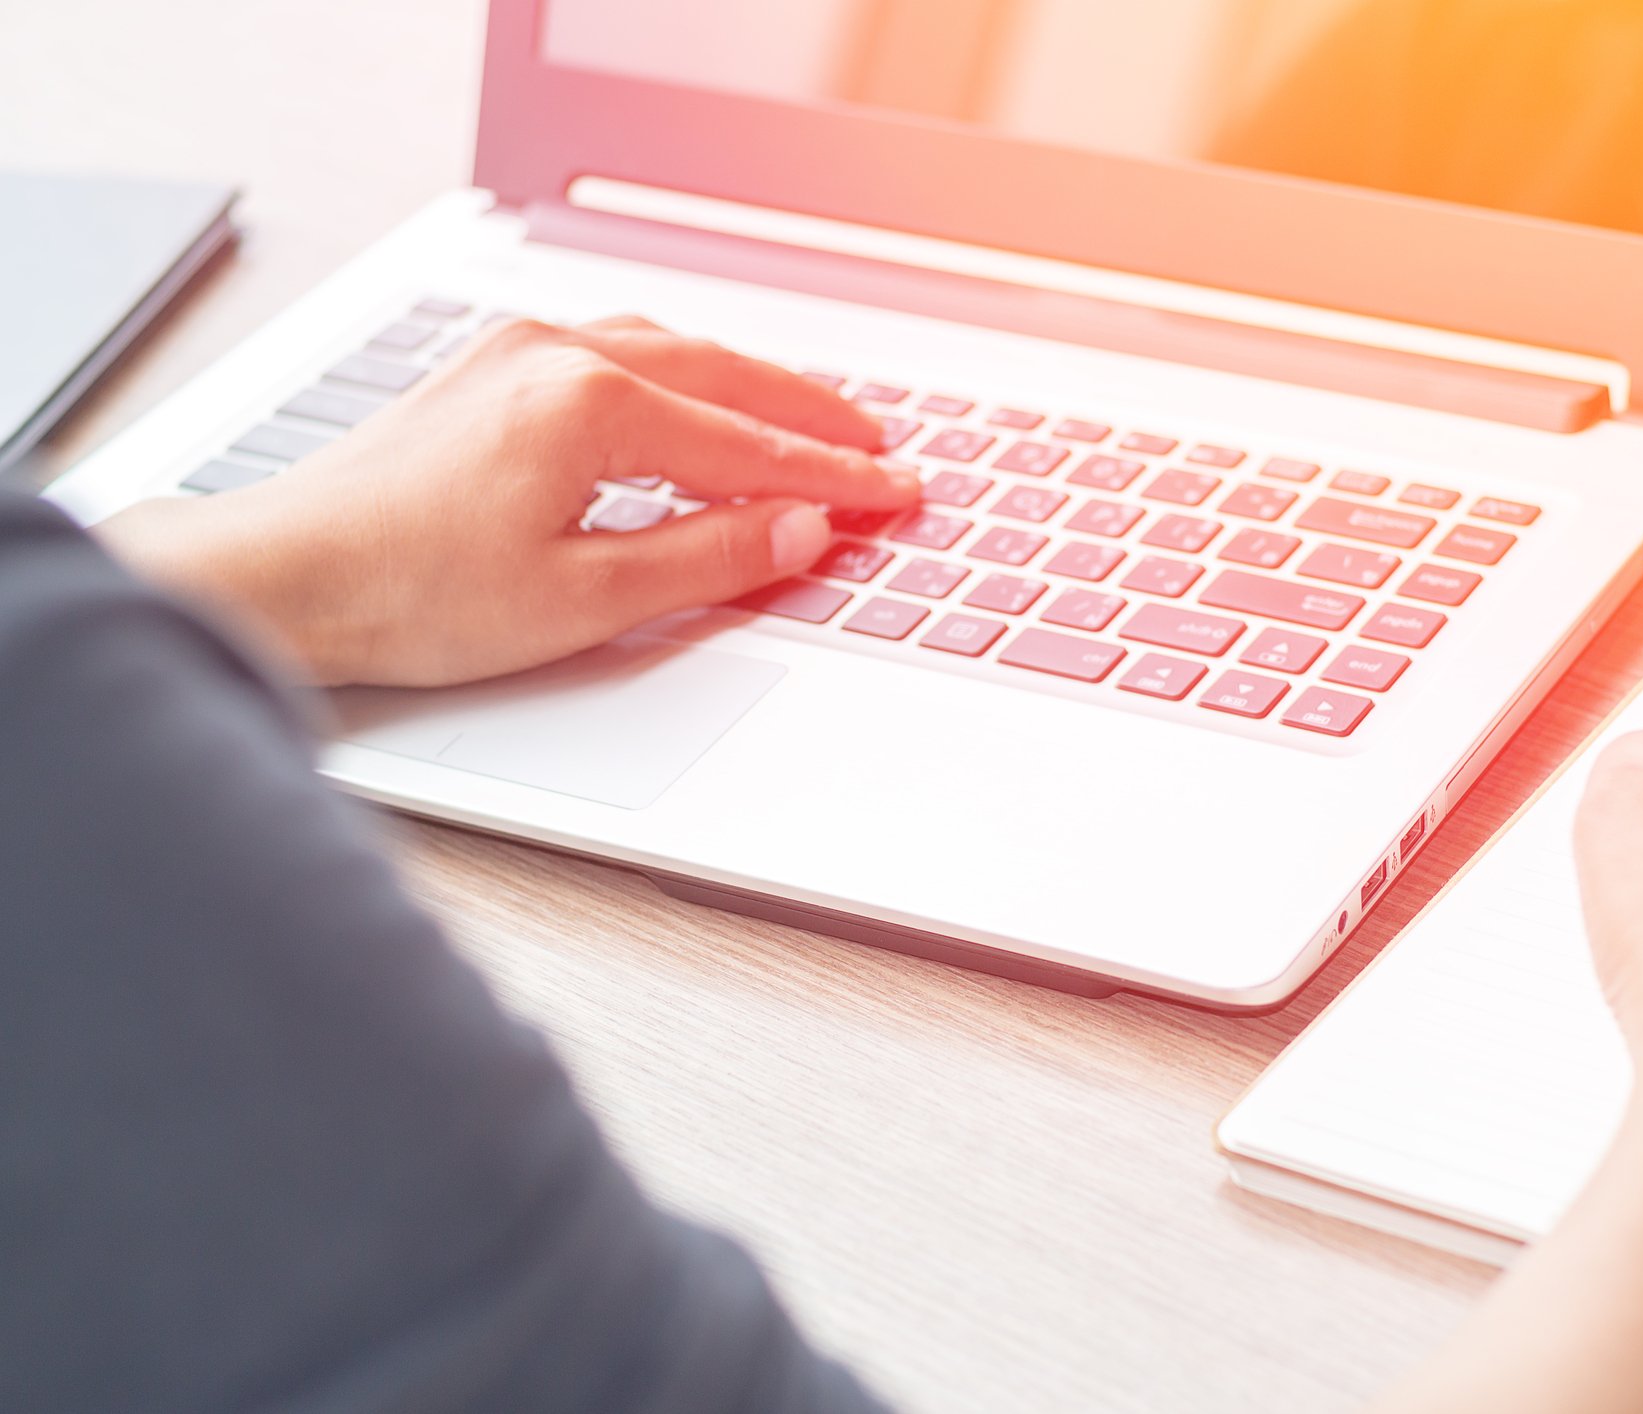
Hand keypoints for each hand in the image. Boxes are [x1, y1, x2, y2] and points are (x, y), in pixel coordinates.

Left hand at [94, 316, 920, 685]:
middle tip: (878, 448)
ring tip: (811, 422)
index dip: (834, 477)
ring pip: (675, 352)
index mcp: (592, 405)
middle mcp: (560, 355)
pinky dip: (687, 376)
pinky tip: (702, 402)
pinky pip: (622, 350)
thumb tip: (798, 530)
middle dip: (811, 415)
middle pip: (727, 377)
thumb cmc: (412, 594)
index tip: (895, 492)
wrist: (285, 576)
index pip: (751, 446)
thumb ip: (707, 557)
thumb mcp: (584, 599)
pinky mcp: (492, 367)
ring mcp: (520, 351)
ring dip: (752, 387)